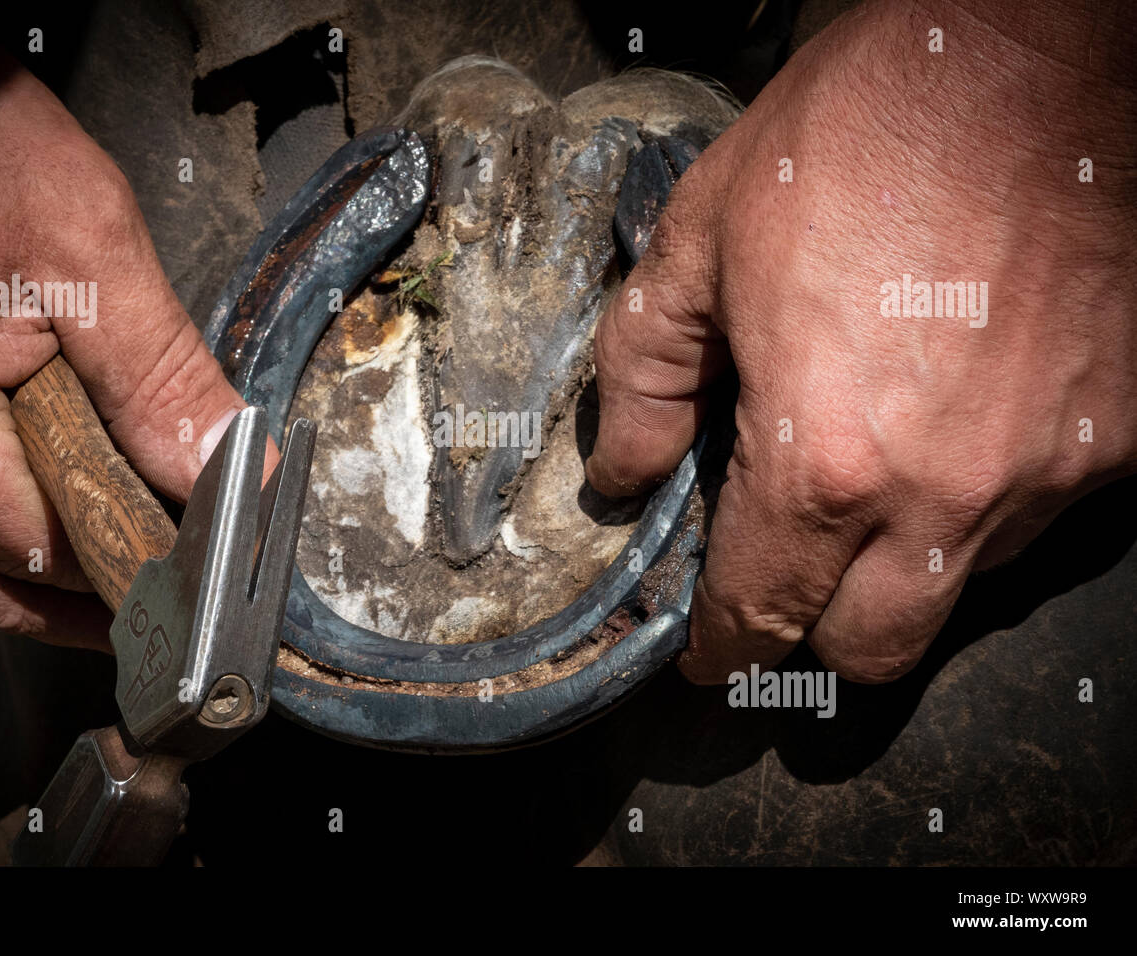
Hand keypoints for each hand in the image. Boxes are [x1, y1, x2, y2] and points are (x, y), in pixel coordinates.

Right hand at [0, 35, 269, 648]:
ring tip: (118, 569)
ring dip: (30, 566)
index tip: (195, 581)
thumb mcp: (84, 247)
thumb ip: (159, 375)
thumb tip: (230, 468)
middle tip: (157, 608)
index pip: (40, 553)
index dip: (127, 575)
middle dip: (73, 601)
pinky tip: (44, 496)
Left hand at [586, 0, 1136, 682]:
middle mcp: (945, 489)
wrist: (1033, 50)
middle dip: (814, 634)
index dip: (724, 646)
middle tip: (786, 586)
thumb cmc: (864, 132)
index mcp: (824, 455)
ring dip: (904, 561)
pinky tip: (952, 428)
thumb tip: (624, 475)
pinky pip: (1038, 515)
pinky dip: (983, 501)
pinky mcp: (1119, 434)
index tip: (712, 656)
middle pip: (874, 649)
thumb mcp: (700, 242)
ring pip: (962, 590)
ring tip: (870, 475)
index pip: (761, 607)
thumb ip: (645, 378)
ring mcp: (1047, 469)